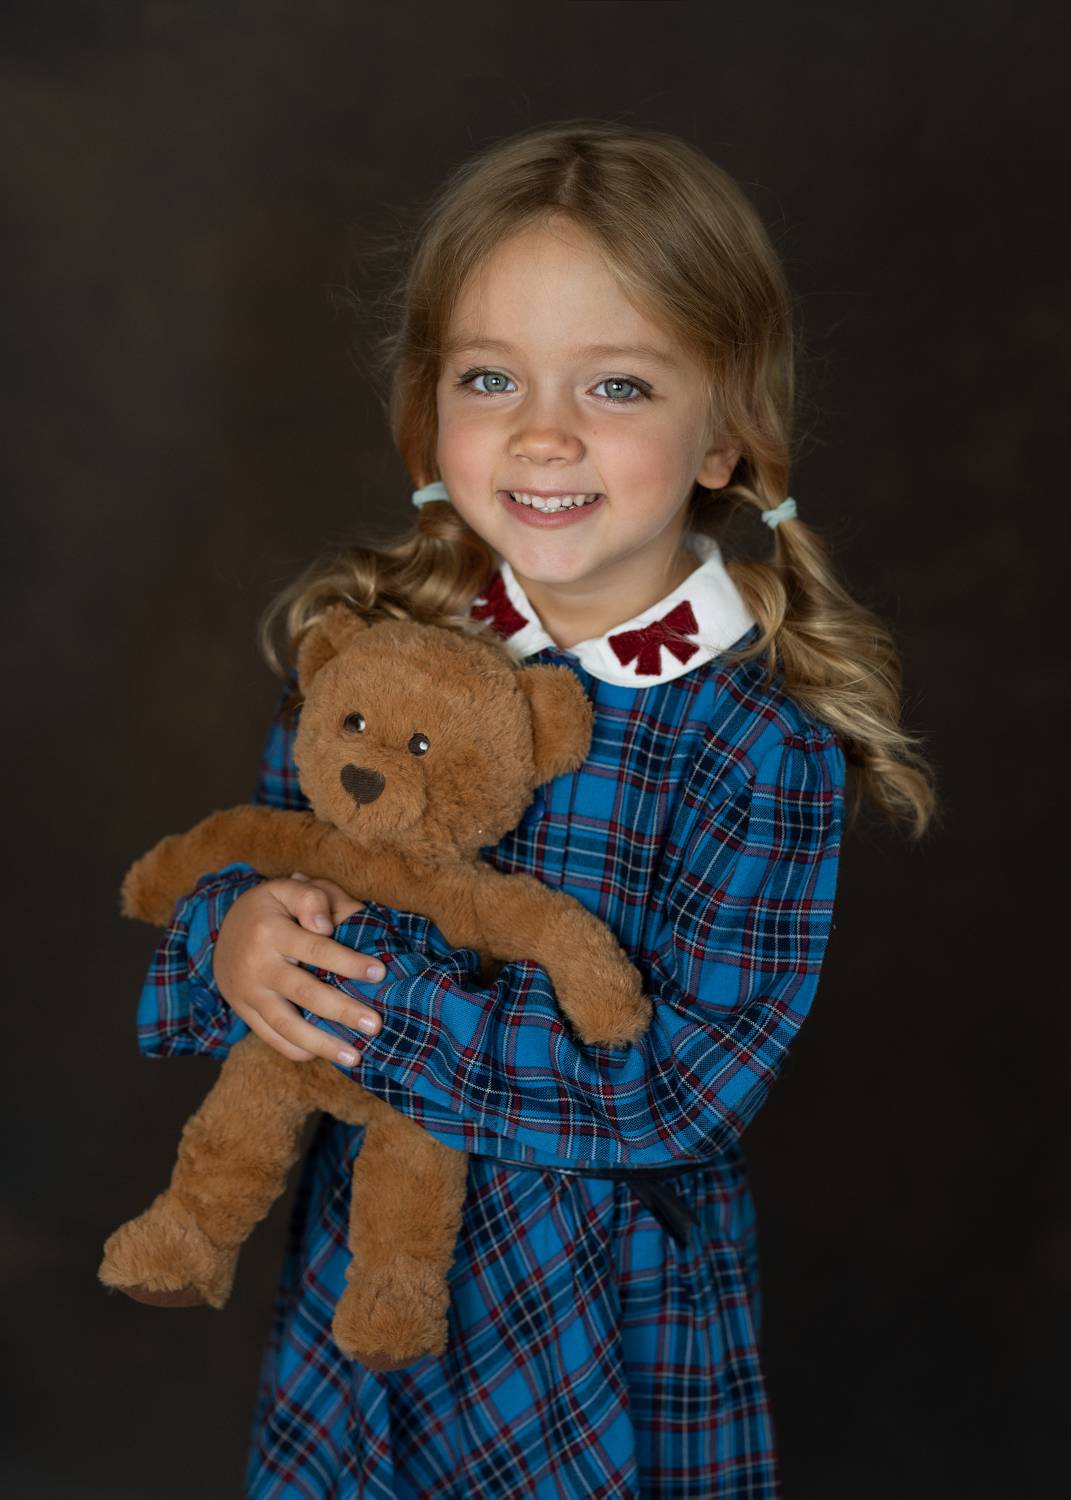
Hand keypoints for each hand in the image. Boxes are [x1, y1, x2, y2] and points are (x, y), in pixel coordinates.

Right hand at [212, 871, 384, 1064]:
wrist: (223, 931)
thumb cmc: (271, 908)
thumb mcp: (287, 889)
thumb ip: (312, 897)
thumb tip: (327, 927)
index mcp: (271, 931)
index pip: (316, 949)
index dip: (348, 962)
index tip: (379, 972)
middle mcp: (258, 966)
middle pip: (304, 993)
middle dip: (342, 1011)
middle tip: (375, 1024)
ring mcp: (249, 994)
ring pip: (286, 1026)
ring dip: (322, 1044)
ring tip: (355, 1056)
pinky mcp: (245, 1012)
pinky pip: (271, 1038)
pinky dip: (298, 1050)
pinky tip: (325, 1055)